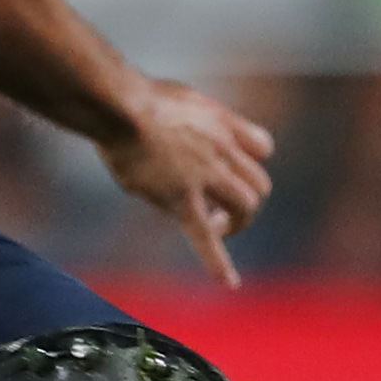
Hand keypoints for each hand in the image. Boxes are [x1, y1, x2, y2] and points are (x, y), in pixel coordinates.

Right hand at [100, 79, 274, 286]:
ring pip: (246, 206)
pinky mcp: (183, 199)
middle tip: (218, 207)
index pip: (262, 146)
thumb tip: (181, 135)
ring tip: (215, 229)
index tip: (229, 168)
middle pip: (258, 182)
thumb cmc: (136, 97)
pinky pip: (205, 236)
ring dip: (236, 221)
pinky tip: (228, 282)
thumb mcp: (179, 97)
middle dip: (243, 198)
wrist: (119, 106)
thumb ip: (191, 117)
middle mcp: (223, 150)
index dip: (248, 161)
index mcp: (222, 124)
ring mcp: (206, 176)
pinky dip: (219, 262)